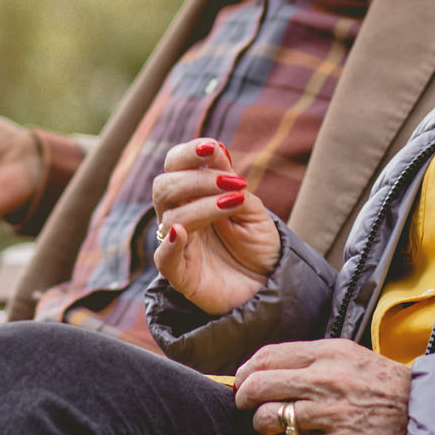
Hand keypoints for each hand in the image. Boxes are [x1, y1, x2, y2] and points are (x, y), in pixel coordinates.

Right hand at [150, 139, 278, 315]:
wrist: (270, 286)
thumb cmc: (258, 245)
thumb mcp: (252, 208)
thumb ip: (231, 182)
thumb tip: (215, 148)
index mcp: (193, 196)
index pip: (175, 166)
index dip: (188, 153)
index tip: (212, 147)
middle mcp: (180, 217)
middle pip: (164, 187)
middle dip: (196, 179)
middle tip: (233, 182)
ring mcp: (178, 245)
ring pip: (171, 217)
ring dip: (202, 205)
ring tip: (235, 202)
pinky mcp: (180, 274)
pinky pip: (164, 258)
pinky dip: (170, 244)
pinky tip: (182, 232)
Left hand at [232, 339, 411, 434]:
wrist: (425, 413)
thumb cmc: (385, 385)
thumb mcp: (350, 356)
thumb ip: (313, 359)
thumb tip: (270, 367)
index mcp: (328, 353)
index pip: (267, 356)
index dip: (247, 371)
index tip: (243, 382)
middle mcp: (326, 379)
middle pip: (259, 386)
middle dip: (245, 399)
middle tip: (247, 407)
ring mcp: (332, 413)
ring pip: (269, 419)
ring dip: (265, 427)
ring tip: (275, 429)